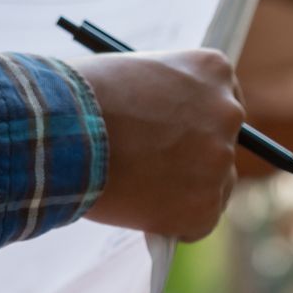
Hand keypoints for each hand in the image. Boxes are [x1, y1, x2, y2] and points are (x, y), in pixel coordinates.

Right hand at [73, 49, 243, 240]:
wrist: (64, 130)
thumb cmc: (85, 96)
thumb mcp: (136, 74)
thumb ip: (165, 95)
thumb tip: (172, 129)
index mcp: (213, 70)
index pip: (220, 97)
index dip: (195, 119)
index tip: (177, 132)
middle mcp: (228, 112)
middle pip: (222, 142)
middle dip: (195, 155)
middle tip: (159, 166)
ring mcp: (220, 162)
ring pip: (213, 184)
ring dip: (186, 190)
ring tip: (140, 188)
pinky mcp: (205, 208)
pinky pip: (196, 222)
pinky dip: (172, 222)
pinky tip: (141, 208)